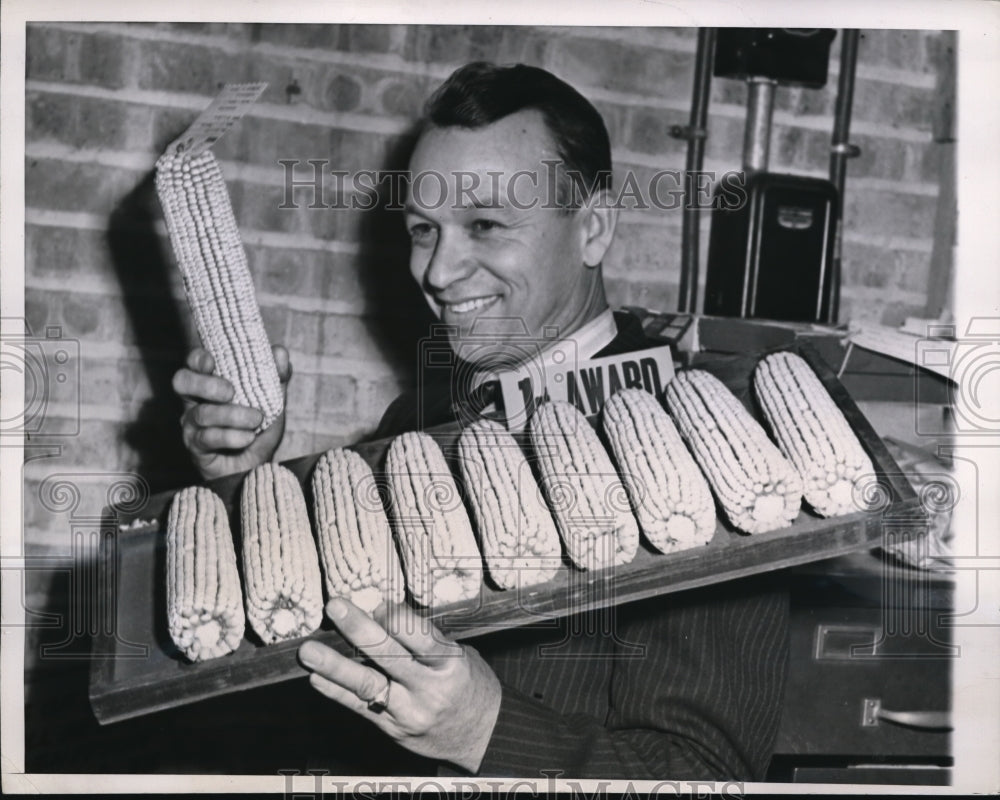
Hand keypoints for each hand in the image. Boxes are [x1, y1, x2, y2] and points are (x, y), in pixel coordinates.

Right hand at [172, 345, 290, 480]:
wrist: (259, 465)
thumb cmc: (259, 428)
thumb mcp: (273, 400)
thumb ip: (277, 376)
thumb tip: (280, 352)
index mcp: (210, 383)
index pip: (193, 363)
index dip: (198, 358)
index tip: (212, 360)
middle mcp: (195, 401)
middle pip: (181, 382)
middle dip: (206, 384)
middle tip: (231, 392)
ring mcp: (192, 425)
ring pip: (201, 413)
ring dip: (232, 415)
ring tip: (257, 419)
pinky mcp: (196, 447)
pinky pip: (208, 438)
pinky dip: (232, 436)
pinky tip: (248, 438)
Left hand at [298, 599, 501, 772]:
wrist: (482, 734)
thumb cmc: (468, 684)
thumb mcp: (459, 655)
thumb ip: (423, 640)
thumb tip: (381, 614)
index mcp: (450, 665)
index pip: (420, 637)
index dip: (396, 619)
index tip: (377, 602)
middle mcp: (429, 689)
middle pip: (390, 657)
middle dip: (360, 630)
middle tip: (335, 608)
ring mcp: (409, 712)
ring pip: (368, 685)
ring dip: (335, 666)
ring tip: (309, 652)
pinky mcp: (394, 729)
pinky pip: (360, 708)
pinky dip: (336, 692)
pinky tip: (317, 678)